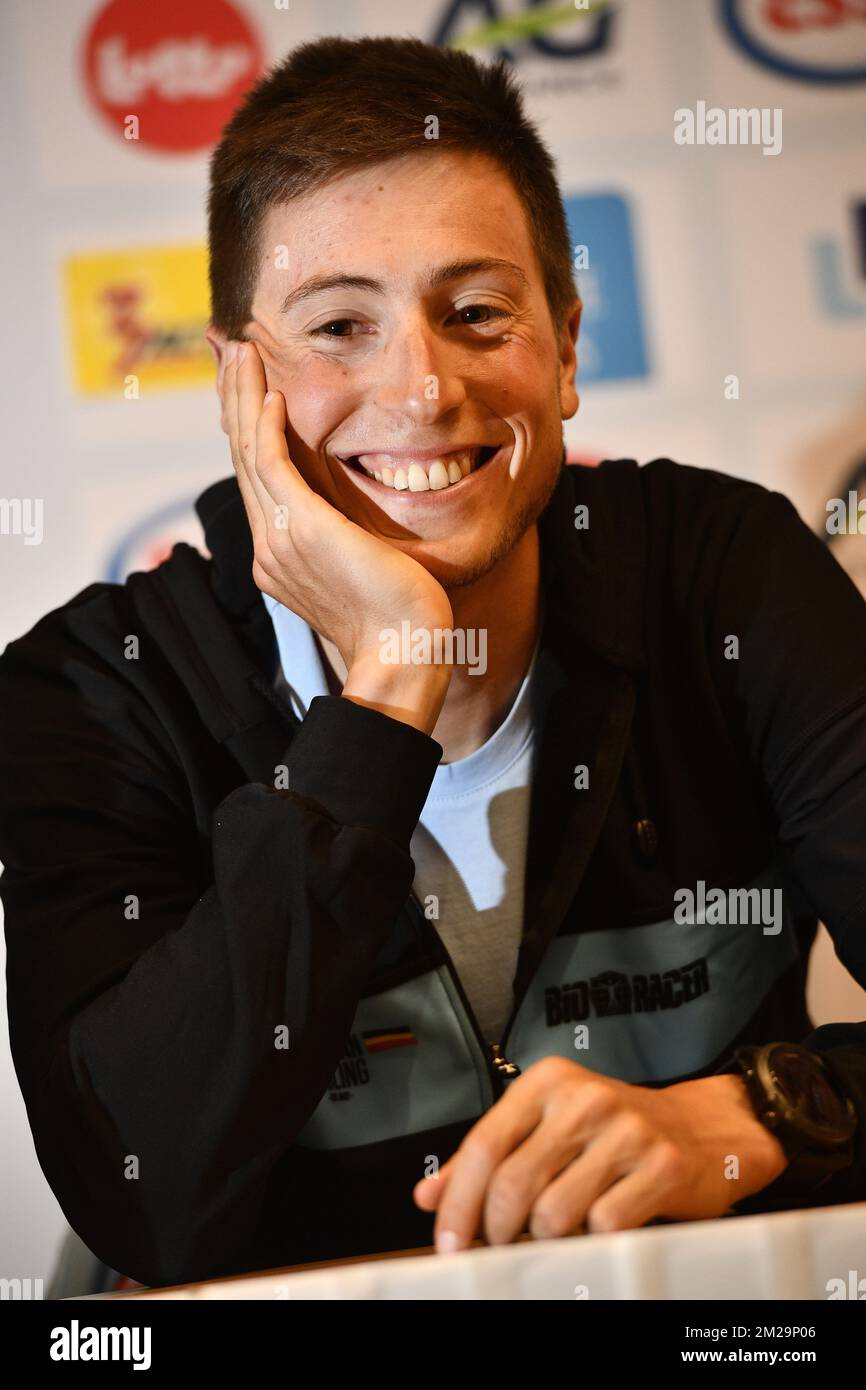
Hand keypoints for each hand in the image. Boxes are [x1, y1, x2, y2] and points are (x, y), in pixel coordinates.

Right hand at [223, 340, 453, 731]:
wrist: (403, 653)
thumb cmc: (401, 622)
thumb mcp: (367, 570)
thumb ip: (350, 541)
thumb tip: (358, 524)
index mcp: (280, 556)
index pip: (258, 480)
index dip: (250, 430)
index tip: (249, 390)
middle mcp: (269, 546)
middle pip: (242, 459)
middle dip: (235, 401)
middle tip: (230, 354)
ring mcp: (279, 539)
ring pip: (249, 453)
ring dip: (244, 398)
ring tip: (241, 353)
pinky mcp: (301, 529)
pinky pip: (271, 465)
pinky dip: (267, 426)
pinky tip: (271, 394)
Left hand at [413, 1056, 788, 1249]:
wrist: (704, 1128)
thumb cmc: (615, 1132)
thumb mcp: (548, 1127)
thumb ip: (489, 1158)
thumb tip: (427, 1196)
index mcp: (548, 1082)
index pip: (483, 1145)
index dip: (458, 1202)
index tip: (449, 1242)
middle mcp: (584, 1099)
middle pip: (512, 1185)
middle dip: (498, 1232)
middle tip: (502, 1247)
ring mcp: (626, 1131)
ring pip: (554, 1214)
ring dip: (547, 1240)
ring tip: (558, 1232)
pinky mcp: (662, 1166)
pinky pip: (604, 1226)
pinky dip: (593, 1241)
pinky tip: (597, 1230)